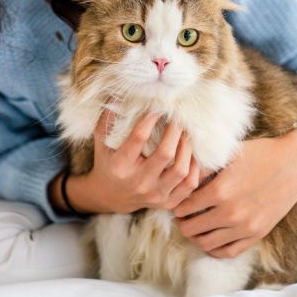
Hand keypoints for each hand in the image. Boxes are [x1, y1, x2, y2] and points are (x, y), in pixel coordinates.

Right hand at [77, 108, 201, 213]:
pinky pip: (190, 186)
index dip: (150, 119)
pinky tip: (192, 154)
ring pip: (181, 171)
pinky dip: (195, 168)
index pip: (138, 138)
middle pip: (165, 154)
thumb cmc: (108, 161)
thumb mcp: (102, 140)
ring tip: (187, 134)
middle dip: (175, 131)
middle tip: (178, 119)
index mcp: (119, 166)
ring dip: (187, 148)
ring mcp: (154, 195)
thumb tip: (121, 94)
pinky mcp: (166, 203)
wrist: (110, 196)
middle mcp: (137, 182)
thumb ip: (109, 118)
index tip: (158, 108)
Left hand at [171, 129, 296, 257]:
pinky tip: (211, 237)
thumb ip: (203, 168)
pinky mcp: (257, 234)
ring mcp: (245, 227)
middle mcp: (230, 213)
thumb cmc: (260, 154)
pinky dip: (214, 248)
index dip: (176, 204)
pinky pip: (227, 252)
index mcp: (220, 190)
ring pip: (205, 243)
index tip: (176, 201)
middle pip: (190, 229)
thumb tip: (180, 177)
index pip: (183, 207)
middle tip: (182, 215)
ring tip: (195, 226)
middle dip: (182, 222)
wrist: (295, 164)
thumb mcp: (228, 155)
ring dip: (195, 236)